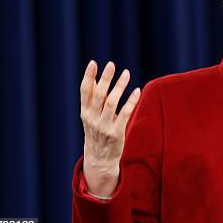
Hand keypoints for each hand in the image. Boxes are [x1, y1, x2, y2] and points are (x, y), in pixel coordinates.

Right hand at [80, 60, 140, 197]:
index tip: (93, 63)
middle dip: (105, 79)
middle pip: (98, 95)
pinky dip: (131, 102)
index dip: (88, 77)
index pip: (84, 91)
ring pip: (111, 102)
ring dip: (119, 87)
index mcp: (85, 112)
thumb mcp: (91, 116)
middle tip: (111, 64)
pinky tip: (137, 91)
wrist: (99, 159)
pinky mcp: (116, 132)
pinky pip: (124, 114)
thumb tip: (97, 78)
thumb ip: (94, 99)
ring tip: (126, 73)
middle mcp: (92, 118)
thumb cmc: (97, 132)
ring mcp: (103, 126)